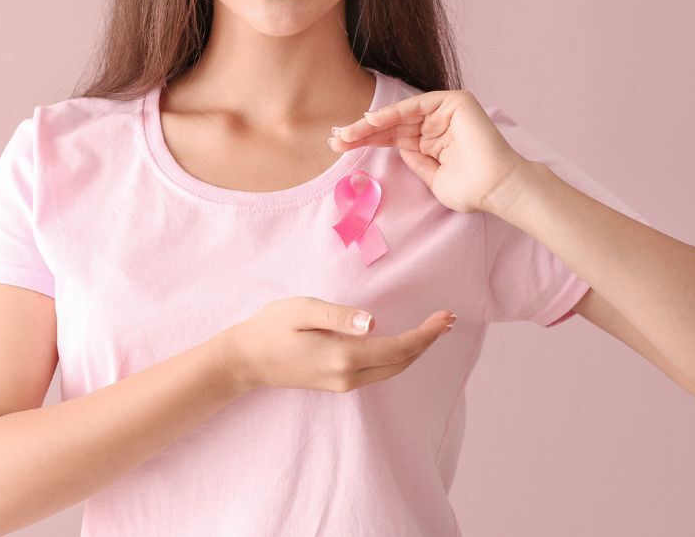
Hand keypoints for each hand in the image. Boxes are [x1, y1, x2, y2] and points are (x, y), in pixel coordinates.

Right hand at [218, 297, 454, 392]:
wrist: (246, 360)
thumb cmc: (271, 328)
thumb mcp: (302, 311)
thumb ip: (338, 316)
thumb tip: (372, 322)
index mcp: (344, 357)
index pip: (398, 348)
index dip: (426, 334)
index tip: (445, 317)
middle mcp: (349, 376)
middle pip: (401, 362)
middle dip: (427, 341)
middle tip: (448, 319)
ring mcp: (343, 383)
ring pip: (392, 370)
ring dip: (415, 350)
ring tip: (433, 329)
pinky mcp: (338, 383)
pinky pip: (379, 371)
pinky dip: (398, 356)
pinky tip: (403, 342)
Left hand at [327, 89, 527, 214]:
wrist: (496, 189)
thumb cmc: (471, 190)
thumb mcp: (433, 179)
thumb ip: (415, 161)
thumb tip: (396, 148)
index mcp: (432, 141)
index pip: (393, 138)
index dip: (367, 141)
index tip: (340, 147)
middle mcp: (438, 123)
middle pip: (392, 125)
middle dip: (362, 132)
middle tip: (335, 140)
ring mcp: (446, 111)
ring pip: (400, 115)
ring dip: (371, 124)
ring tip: (346, 134)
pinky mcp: (455, 102)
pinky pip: (416, 106)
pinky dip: (393, 112)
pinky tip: (370, 121)